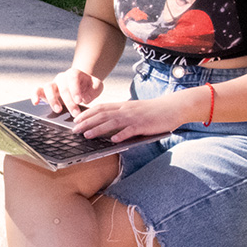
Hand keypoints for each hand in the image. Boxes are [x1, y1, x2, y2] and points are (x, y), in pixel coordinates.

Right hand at [34, 68, 103, 116]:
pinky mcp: (45, 91)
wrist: (81, 85)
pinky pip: (37, 90)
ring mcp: (53, 83)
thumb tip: (85, 98)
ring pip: (48, 87)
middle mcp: (62, 77)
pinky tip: (36, 103)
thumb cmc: (89, 86)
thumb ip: (94, 89)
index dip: (75, 89)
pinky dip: (35, 95)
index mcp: (74, 73)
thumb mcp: (96, 86)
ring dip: (52, 99)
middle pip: (62, 86)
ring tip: (58, 110)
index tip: (80, 101)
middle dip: (69, 101)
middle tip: (75, 113)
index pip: (73, 78)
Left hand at [72, 94, 189, 141]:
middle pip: (102, 115)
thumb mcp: (134, 111)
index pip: (101, 108)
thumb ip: (122, 116)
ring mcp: (135, 117)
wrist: (173, 107)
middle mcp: (126, 110)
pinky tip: (113, 140)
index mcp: (123, 106)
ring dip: (98, 129)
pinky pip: (131, 130)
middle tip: (74, 130)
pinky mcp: (144, 125)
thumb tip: (108, 127)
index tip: (75, 119)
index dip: (87, 113)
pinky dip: (121, 135)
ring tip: (87, 135)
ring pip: (113, 122)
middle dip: (86, 122)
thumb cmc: (153, 112)